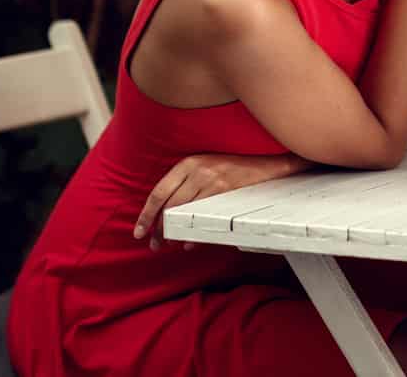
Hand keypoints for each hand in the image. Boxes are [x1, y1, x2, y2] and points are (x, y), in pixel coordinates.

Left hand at [133, 152, 304, 250]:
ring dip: (173, 232)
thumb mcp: (206, 166)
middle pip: (168, 205)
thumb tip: (167, 211)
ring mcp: (213, 180)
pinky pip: (203, 217)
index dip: (146, 215)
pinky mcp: (226, 191)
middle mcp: (197, 170)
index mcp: (188, 162)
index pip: (159, 192)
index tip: (140, 231)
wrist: (267, 161)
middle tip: (154, 244)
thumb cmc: (234, 167)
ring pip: (184, 212)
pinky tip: (188, 242)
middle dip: (158, 228)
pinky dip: (193, 233)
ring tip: (168, 245)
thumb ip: (187, 184)